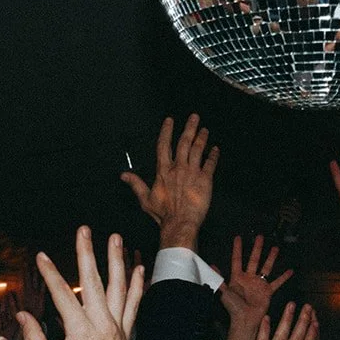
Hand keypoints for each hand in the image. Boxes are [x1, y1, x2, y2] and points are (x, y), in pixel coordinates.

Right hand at [17, 227, 157, 339]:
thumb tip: (23, 316)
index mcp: (79, 331)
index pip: (62, 294)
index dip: (49, 273)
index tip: (40, 255)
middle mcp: (101, 323)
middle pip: (93, 280)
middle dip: (87, 252)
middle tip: (84, 230)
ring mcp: (117, 326)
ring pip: (118, 286)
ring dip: (116, 260)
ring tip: (115, 238)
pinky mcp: (127, 332)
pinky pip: (133, 303)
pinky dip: (137, 285)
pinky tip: (138, 269)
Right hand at [121, 114, 218, 250]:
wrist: (180, 222)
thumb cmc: (163, 214)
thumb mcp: (145, 199)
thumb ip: (136, 184)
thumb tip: (123, 175)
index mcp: (164, 171)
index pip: (164, 146)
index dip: (167, 131)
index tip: (170, 120)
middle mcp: (179, 168)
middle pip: (184, 142)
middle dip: (189, 128)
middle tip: (194, 117)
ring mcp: (193, 172)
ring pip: (198, 150)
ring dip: (202, 138)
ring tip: (204, 129)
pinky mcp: (205, 180)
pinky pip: (210, 164)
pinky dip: (213, 156)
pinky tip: (215, 149)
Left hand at [219, 235, 292, 326]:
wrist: (244, 320)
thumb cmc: (233, 308)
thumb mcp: (224, 293)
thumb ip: (219, 279)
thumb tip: (210, 266)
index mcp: (237, 278)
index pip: (237, 259)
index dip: (237, 249)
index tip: (238, 237)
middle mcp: (249, 279)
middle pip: (254, 259)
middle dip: (257, 248)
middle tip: (260, 236)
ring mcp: (259, 284)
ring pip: (266, 267)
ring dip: (271, 258)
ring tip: (276, 248)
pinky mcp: (267, 291)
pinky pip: (277, 282)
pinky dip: (284, 277)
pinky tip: (290, 271)